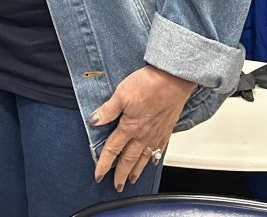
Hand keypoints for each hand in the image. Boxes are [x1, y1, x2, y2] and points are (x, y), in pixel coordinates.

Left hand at [91, 65, 195, 191]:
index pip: (113, 150)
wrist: (173, 80)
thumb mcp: (121, 94)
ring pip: (143, 157)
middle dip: (121, 174)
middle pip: (129, 159)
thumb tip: (93, 121)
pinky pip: (158, 148)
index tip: (99, 175)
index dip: (104, 164)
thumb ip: (107, 110)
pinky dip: (153, 157)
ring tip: (132, 180)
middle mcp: (143, 135)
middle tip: (117, 186)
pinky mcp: (166, 129)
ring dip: (136, 170)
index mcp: (129, 127)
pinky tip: (151, 160)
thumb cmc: (148, 84)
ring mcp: (156, 133)